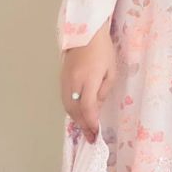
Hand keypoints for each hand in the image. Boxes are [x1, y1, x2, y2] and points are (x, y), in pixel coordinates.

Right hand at [59, 26, 114, 141]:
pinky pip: (64, 100)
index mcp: (88, 79)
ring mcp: (65, 81)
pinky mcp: (61, 79)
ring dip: (76, 120)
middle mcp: (74, 82)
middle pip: (75, 110)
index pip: (88, 107)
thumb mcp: (110, 71)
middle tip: (90, 137)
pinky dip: (71, 110)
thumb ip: (103, 91)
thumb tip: (97, 107)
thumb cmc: (102, 50)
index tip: (96, 133)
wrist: (84, 33)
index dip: (91, 122)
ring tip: (85, 129)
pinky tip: (78, 115)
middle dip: (83, 125)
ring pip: (67, 107)